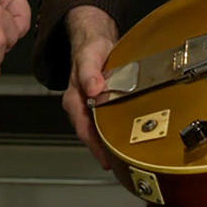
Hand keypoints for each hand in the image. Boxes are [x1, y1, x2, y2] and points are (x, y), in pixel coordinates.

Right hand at [63, 5, 117, 169]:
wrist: (97, 39)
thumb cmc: (91, 48)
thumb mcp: (90, 56)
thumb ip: (90, 72)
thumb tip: (94, 89)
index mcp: (75, 99)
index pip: (84, 129)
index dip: (95, 146)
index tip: (107, 159)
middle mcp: (83, 106)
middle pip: (93, 134)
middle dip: (105, 151)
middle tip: (122, 166)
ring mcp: (93, 105)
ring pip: (101, 129)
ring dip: (112, 142)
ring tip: (128, 157)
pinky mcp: (104, 102)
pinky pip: (110, 120)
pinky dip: (118, 129)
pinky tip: (130, 135)